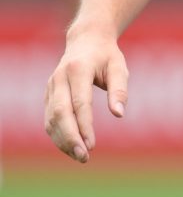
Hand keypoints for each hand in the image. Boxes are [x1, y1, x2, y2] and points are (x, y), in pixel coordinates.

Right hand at [44, 27, 128, 163]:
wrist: (86, 40)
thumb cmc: (106, 56)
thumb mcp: (119, 67)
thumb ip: (119, 90)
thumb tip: (119, 114)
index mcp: (78, 68)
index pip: (79, 102)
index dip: (84, 125)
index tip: (92, 145)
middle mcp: (60, 77)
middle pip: (60, 113)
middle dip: (71, 137)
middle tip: (84, 157)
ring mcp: (51, 86)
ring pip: (51, 119)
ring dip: (63, 141)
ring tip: (80, 157)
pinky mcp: (48, 95)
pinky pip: (49, 119)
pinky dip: (58, 136)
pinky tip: (71, 147)